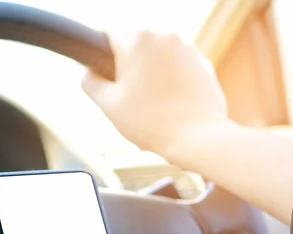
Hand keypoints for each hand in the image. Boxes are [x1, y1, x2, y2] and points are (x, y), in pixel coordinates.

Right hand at [82, 31, 228, 161]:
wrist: (197, 139)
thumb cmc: (153, 124)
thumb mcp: (108, 105)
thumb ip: (90, 82)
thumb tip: (89, 72)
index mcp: (137, 40)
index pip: (108, 36)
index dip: (103, 59)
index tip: (108, 79)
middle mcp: (164, 36)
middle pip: (136, 47)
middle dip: (131, 69)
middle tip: (131, 99)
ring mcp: (187, 49)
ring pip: (159, 58)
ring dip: (152, 76)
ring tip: (154, 106)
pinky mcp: (203, 64)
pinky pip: (179, 68)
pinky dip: (173, 82)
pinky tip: (171, 106)